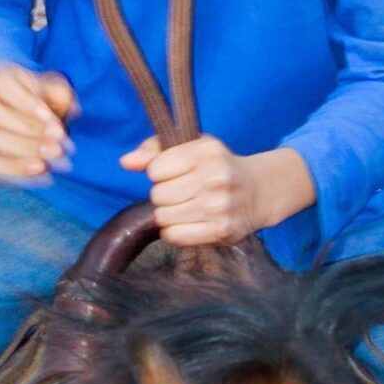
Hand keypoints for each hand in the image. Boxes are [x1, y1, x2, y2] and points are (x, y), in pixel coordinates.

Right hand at [0, 65, 76, 181]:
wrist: (23, 108)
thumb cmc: (42, 96)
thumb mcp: (54, 87)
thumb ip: (62, 95)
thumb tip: (72, 109)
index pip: (3, 86)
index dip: (28, 105)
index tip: (53, 122)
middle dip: (30, 134)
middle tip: (60, 148)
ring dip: (25, 155)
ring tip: (53, 162)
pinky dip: (17, 172)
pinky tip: (43, 174)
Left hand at [120, 136, 314, 248]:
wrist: (258, 192)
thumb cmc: (217, 167)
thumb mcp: (191, 148)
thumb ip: (154, 150)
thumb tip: (125, 162)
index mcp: (206, 151)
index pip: (155, 169)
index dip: (160, 173)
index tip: (175, 174)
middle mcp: (215, 178)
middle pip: (158, 195)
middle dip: (164, 195)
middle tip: (183, 193)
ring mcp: (219, 206)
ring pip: (163, 217)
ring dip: (169, 215)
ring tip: (186, 207)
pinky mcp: (221, 231)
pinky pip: (174, 236)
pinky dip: (175, 232)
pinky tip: (189, 223)